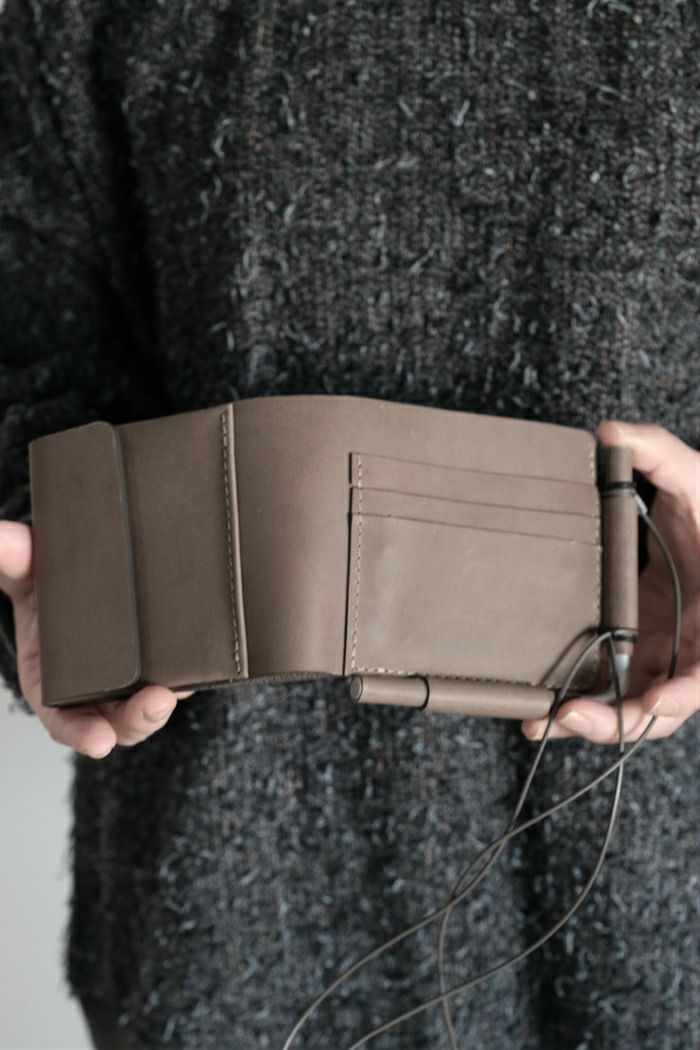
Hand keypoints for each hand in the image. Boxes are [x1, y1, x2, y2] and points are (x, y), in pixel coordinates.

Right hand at [0, 519, 193, 758]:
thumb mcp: (27, 574)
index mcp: (57, 686)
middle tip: (156, 702)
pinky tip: (205, 661)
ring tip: (183, 686)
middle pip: (123, 718)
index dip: (82, 733)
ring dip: (169, 699)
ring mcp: (137, 678)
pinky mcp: (167, 660)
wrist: (84, 577)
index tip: (99, 741)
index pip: (68, 721)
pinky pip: (182, 674)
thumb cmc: (47, 588)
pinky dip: (192, 673)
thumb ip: (15, 560)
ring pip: (155, 702)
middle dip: (139, 718)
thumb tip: (1, 540)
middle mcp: (100, 690)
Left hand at [522, 420, 699, 744]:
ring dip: (590, 722)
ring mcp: (661, 651)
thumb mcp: (695, 477)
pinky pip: (612, 686)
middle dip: (620, 722)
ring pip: (632, 707)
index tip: (652, 699)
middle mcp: (691, 645)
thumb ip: (659, 451)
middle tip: (570, 716)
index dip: (686, 692)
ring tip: (538, 722)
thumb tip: (610, 431)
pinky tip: (538, 707)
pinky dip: (580, 701)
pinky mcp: (635, 648)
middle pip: (663, 707)